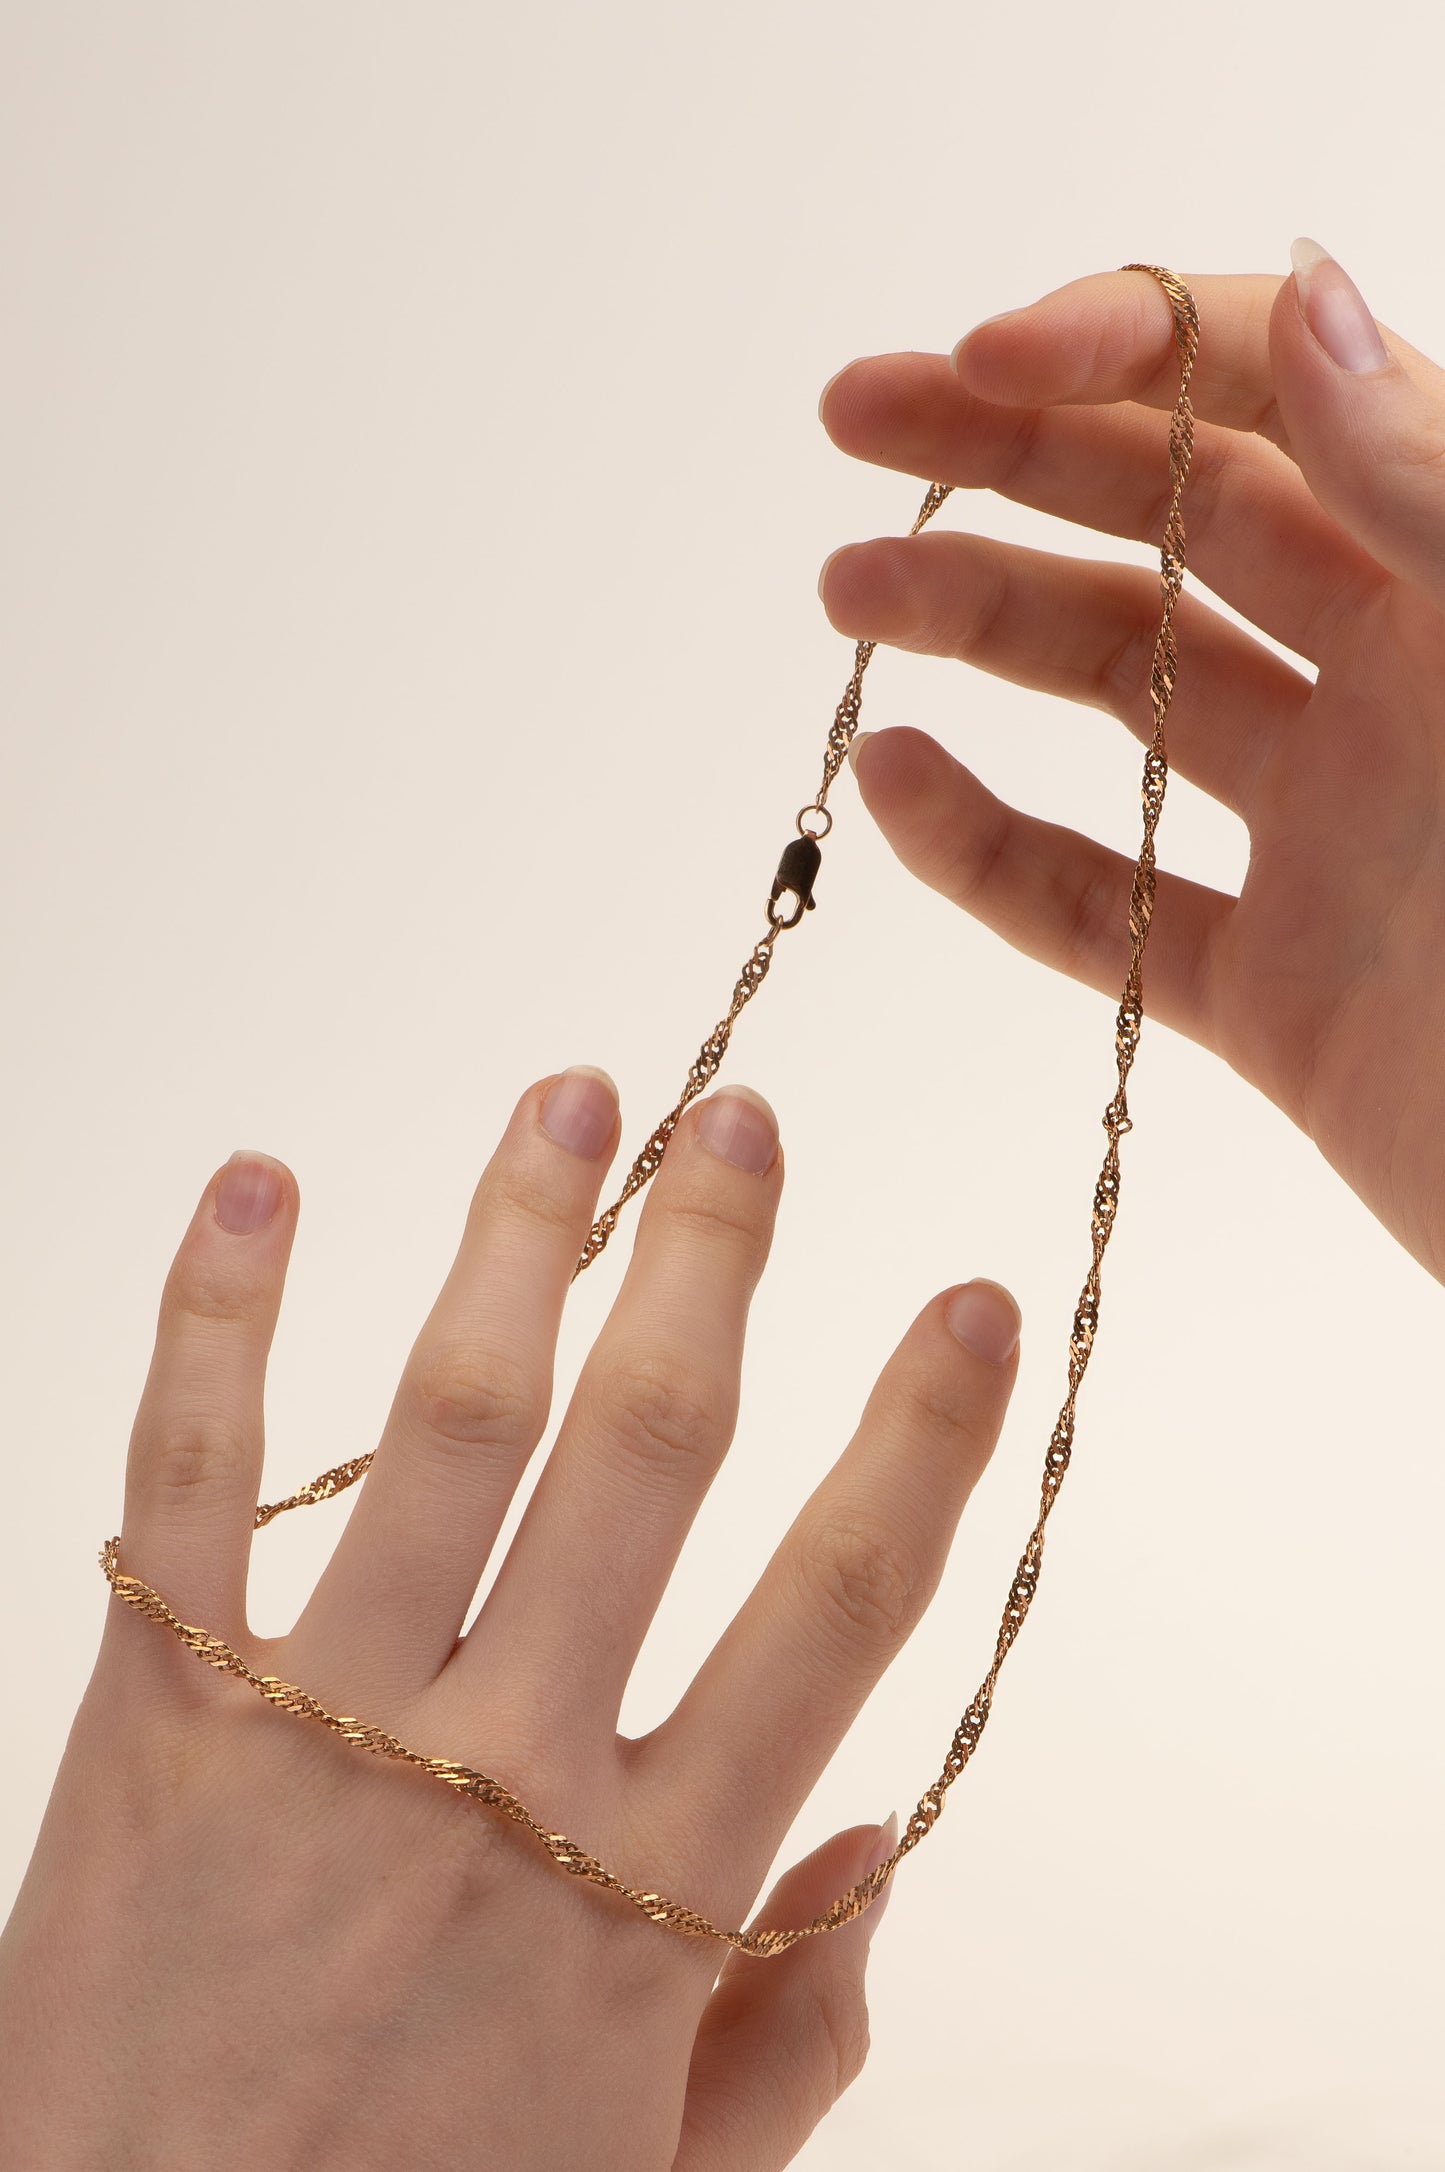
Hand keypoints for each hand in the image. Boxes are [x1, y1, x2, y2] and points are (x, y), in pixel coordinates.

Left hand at [0, 1070, 1020, 2169]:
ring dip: (520, 1236)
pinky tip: (254, 1185)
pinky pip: (183, 1485)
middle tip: (746, 1118)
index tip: (974, 1301)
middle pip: (647, 1456)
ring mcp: (325, 1728)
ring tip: (572, 1092)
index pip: (835, 1611)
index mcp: (649, 1889)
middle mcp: (506, 1770)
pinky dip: (215, 1322)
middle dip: (709, 1267)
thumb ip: (790, 2028)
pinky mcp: (152, 1722)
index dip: (921, 1441)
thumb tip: (879, 1838)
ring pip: (451, 1424)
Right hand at [819, 247, 1444, 1285]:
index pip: (1280, 393)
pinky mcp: (1275, 989)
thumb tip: (1311, 293)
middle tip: (854, 417)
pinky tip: (893, 784)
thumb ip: (1436, 495)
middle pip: (1175, 516)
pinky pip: (1101, 904)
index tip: (978, 363)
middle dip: (1007, 457)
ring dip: (979, 625)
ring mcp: (1327, 836)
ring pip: (1123, 693)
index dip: (1126, 347)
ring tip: (847, 593)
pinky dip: (986, 847)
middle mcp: (1395, 683)